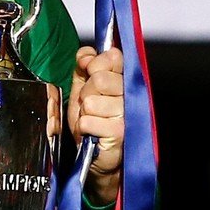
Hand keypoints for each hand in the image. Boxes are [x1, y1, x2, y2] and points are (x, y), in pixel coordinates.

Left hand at [67, 46, 123, 204]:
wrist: (96, 156)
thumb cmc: (91, 122)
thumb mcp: (81, 90)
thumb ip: (83, 68)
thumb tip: (86, 54)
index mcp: (121, 80)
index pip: (112, 57)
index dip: (95, 63)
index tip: (90, 71)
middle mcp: (128, 94)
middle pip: (99, 79)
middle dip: (85, 93)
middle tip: (88, 105)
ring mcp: (126, 113)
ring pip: (91, 101)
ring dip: (84, 113)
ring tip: (91, 119)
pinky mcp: (119, 132)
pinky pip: (87, 120)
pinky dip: (83, 127)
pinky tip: (92, 131)